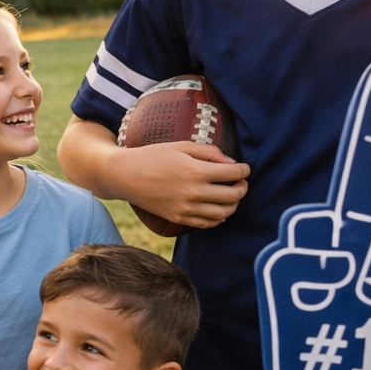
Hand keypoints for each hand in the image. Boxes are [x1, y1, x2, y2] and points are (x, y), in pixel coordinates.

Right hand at [109, 140, 247, 227]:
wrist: (125, 175)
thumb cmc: (153, 156)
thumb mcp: (181, 146)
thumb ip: (209, 152)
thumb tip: (232, 164)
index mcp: (196, 171)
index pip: (234, 174)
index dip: (244, 170)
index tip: (244, 168)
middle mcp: (194, 192)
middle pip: (234, 195)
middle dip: (242, 187)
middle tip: (240, 182)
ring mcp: (186, 208)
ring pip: (224, 213)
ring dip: (233, 204)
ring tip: (230, 195)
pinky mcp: (179, 218)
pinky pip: (208, 223)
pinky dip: (218, 217)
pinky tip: (217, 208)